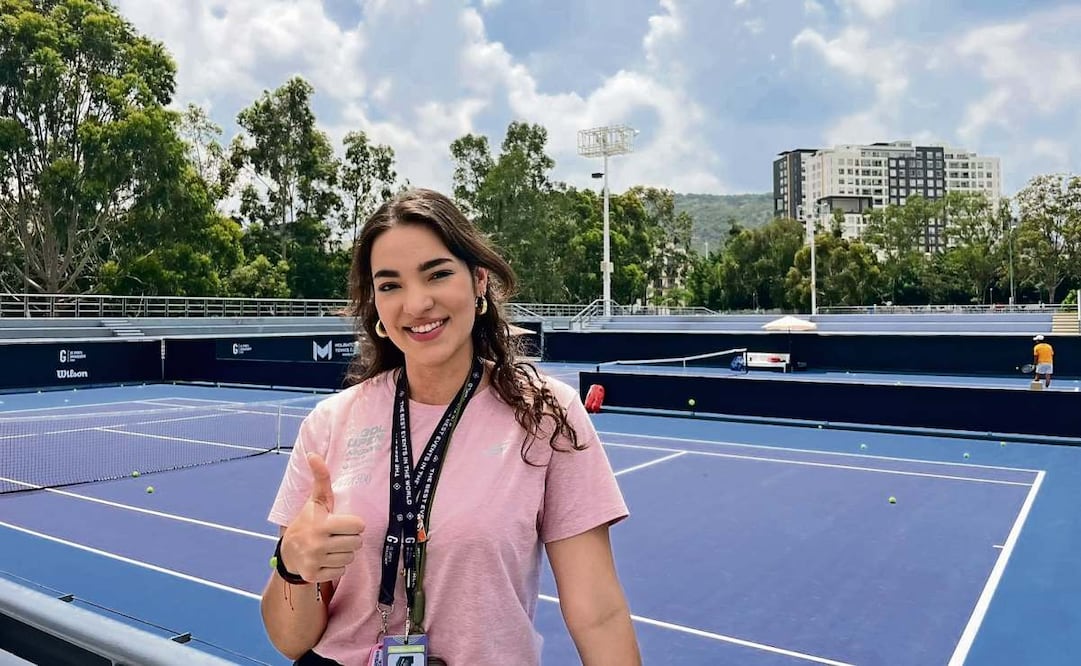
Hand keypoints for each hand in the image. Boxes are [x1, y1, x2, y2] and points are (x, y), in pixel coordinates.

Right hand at [280, 452, 365, 582]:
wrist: (288, 553)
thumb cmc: (308, 521)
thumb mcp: (315, 500)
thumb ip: (321, 478)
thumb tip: (313, 454)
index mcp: (322, 523)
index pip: (358, 525)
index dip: (353, 523)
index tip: (341, 522)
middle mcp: (318, 544)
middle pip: (357, 543)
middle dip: (350, 538)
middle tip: (337, 535)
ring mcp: (315, 561)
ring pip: (350, 558)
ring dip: (344, 552)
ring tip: (331, 546)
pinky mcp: (315, 575)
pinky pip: (342, 571)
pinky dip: (336, 566)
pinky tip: (326, 559)